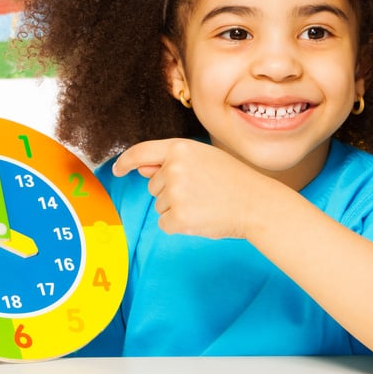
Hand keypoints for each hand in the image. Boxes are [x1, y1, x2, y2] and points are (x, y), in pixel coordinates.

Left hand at [112, 138, 276, 239]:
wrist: (255, 203)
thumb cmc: (232, 180)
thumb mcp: (203, 158)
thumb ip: (171, 162)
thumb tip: (141, 169)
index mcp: (180, 148)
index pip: (141, 152)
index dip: (125, 162)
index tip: (117, 170)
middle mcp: (173, 168)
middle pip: (153, 185)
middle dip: (170, 191)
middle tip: (202, 191)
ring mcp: (175, 193)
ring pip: (160, 205)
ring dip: (176, 208)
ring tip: (204, 203)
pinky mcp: (178, 217)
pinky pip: (165, 223)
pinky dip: (178, 225)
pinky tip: (200, 218)